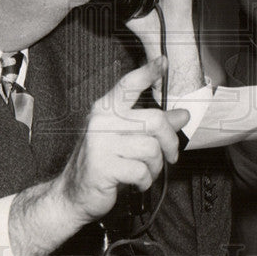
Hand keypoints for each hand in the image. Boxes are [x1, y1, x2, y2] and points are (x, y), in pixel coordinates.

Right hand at [59, 57, 189, 222]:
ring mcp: (100, 143)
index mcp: (106, 109)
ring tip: (147, 171)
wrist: (73, 195)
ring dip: (156, 166)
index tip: (164, 61)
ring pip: (151, 148)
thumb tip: (183, 115)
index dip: (148, 72)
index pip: (128, 85)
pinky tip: (136, 182)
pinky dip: (146, 181)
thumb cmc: (103, 163)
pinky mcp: (103, 166)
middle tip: (172, 155)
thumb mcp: (127, 139)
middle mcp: (102, 121)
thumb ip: (154, 125)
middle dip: (170, 142)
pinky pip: (142, 171)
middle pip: (155, 120)